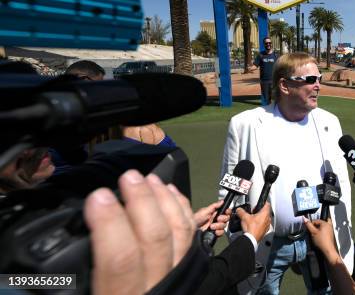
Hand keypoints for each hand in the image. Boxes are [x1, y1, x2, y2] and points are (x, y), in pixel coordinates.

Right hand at [84, 171, 195, 294]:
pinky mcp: (189, 273)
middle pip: (155, 236)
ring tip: (151, 179)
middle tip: (129, 176)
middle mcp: (156, 287)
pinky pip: (192, 237)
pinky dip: (183, 211)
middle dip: (143, 200)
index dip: (110, 223)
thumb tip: (57, 254)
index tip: (99, 196)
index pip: (120, 258)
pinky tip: (173, 194)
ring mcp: (177, 279)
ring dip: (165, 200)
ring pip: (179, 232)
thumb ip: (75, 280)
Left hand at [193, 200, 231, 235]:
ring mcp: (216, 226)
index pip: (225, 211)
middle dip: (223, 219)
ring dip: (219, 226)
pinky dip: (218, 232)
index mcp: (215, 213)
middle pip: (226, 218)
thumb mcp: (205, 211)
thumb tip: (221, 201)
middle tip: (217, 219)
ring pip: (224, 226)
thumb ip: (214, 206)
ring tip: (211, 226)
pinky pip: (221, 232)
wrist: (192, 229)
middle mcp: (216, 219)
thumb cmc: (196, 219)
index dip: (227, 211)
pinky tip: (213, 231)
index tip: (226, 212)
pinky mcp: (215, 233)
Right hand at [236, 202, 270, 241]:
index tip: (259, 203)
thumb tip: (239, 210)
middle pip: (266, 211)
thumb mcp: (244, 217)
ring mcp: (267, 225)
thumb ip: (241, 211)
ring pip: (265, 218)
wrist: (252, 239)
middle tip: (254, 211)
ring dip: (261, 217)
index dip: (263, 202)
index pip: (267, 204)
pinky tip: (254, 225)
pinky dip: (260, 224)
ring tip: (253, 218)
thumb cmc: (251, 228)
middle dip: (260, 211)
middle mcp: (268, 219)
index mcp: (265, 213)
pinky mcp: (265, 230)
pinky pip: (264, 224)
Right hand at [304, 218, 337, 260]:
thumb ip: (309, 225)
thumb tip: (304, 218)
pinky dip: (322, 231)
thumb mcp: (313, 232)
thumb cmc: (321, 240)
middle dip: (316, 224)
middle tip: (312, 229)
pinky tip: (318, 236)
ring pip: (324, 226)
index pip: (316, 220)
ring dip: (319, 228)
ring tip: (315, 233)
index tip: (308, 228)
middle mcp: (329, 225)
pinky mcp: (330, 235)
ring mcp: (330, 230)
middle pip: (322, 222)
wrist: (327, 250)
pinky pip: (325, 230)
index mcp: (325, 223)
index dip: (311, 223)